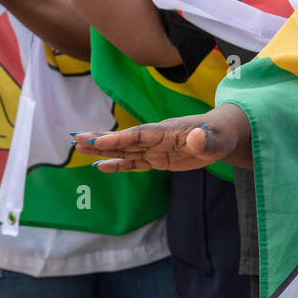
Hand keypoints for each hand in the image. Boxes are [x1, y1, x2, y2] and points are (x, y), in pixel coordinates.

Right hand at [74, 107, 248, 172]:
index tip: (98, 140)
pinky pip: (135, 163)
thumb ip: (206, 139)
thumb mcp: (217, 139)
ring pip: (125, 150)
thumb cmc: (220, 134)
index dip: (119, 139)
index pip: (140, 135)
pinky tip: (100, 166)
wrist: (221, 135)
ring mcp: (155, 149)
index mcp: (167, 131)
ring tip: (78, 147)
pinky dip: (118, 164)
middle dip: (101, 140)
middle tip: (76, 138)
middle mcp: (156, 138)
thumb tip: (197, 138)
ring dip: (102, 150)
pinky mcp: (158, 159)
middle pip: (125, 140)